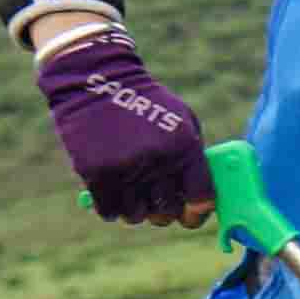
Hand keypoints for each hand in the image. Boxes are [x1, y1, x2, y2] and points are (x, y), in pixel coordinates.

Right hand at [36, 28, 207, 227]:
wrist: (97, 82)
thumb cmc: (146, 104)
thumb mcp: (181, 121)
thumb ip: (194, 158)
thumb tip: (202, 201)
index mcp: (184, 146)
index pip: (201, 198)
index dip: (197, 213)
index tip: (190, 214)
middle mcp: (157, 159)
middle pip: (167, 213)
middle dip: (163, 212)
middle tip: (156, 201)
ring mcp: (125, 167)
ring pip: (136, 216)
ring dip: (135, 209)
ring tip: (131, 190)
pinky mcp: (96, 172)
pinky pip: (108, 211)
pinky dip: (111, 207)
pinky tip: (112, 190)